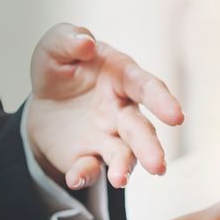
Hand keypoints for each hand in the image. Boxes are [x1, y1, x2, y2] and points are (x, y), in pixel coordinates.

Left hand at [25, 24, 184, 189]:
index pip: (146, 87)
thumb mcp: (55, 48)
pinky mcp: (91, 157)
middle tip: (157, 165)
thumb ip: (67, 40)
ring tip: (120, 180)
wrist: (44, 104)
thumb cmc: (61, 70)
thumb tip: (85, 42)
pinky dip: (85, 174)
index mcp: (122, 78)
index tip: (176, 117)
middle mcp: (123, 111)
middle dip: (150, 147)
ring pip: (125, 154)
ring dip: (125, 168)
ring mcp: (110, 137)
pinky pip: (91, 168)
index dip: (162, 101)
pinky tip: (76, 177)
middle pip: (141, 129)